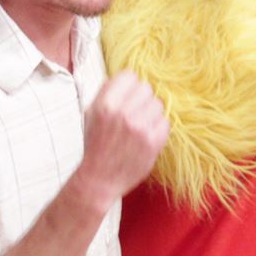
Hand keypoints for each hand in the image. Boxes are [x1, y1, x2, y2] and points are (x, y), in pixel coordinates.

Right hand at [72, 71, 167, 209]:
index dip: (128, 86)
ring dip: (150, 113)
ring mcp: (140, 127)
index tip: (126, 96)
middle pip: (146, 88)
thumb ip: (107, 94)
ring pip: (158, 104)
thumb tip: (127, 78)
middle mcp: (122, 113)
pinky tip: (145, 137)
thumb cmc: (94, 144)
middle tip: (133, 113)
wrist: (99, 179)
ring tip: (138, 127)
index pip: (129, 76)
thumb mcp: (90, 115)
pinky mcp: (154, 141)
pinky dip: (157, 128)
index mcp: (105, 104)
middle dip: (140, 99)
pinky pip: (165, 122)